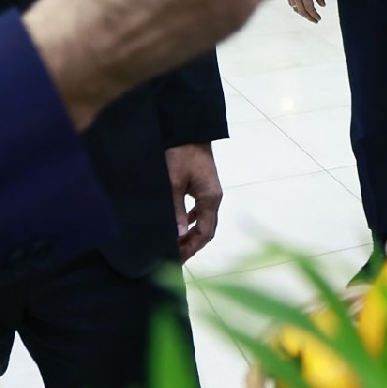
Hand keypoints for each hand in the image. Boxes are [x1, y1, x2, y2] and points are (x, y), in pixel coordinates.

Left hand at [168, 143, 221, 260]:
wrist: (188, 129)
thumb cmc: (180, 154)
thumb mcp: (174, 183)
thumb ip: (176, 210)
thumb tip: (177, 235)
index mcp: (210, 199)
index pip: (205, 232)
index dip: (192, 247)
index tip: (177, 258)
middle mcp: (213, 198)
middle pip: (206, 229)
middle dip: (191, 244)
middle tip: (173, 256)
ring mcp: (209, 191)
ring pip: (203, 220)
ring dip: (190, 233)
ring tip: (175, 244)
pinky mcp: (202, 185)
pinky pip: (199, 209)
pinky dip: (190, 219)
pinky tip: (180, 223)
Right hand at [285, 0, 326, 23]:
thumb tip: (322, 5)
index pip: (310, 8)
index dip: (314, 15)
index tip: (318, 18)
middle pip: (302, 11)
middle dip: (309, 17)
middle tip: (315, 20)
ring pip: (295, 8)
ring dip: (302, 13)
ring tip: (308, 15)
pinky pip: (290, 3)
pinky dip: (296, 7)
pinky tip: (300, 8)